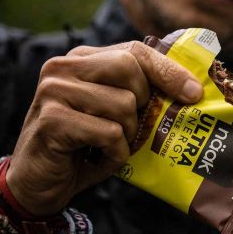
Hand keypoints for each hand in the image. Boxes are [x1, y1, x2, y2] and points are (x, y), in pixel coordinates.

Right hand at [7, 41, 202, 216]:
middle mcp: (65, 66)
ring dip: (127, 135)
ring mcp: (55, 90)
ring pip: (123, 104)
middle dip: (142, 102)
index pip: (135, 51)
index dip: (168, 70)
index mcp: (83, 59)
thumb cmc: (84, 145)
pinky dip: (114, 153)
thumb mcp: (112, 112)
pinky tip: (98, 159)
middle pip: (130, 69)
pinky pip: (109, 133)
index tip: (193, 92)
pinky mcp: (52, 119)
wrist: (39, 182)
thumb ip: (136, 93)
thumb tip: (190, 90)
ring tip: (110, 146)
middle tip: (131, 125)